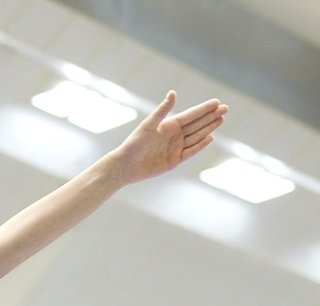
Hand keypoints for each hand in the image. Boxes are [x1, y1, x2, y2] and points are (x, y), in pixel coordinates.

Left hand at [112, 91, 227, 183]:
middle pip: (196, 124)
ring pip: (196, 136)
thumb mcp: (148, 125)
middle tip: (226, 108)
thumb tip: (173, 93)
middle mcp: (174, 135)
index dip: (203, 109)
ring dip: (209, 128)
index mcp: (168, 125)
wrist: (125, 166)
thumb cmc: (134, 144)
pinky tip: (210, 137)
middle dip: (211, 116)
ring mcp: (175, 148)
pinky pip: (191, 151)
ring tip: (221, 119)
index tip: (217, 102)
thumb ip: (162, 110)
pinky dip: (200, 145)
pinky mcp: (175, 160)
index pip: (190, 115)